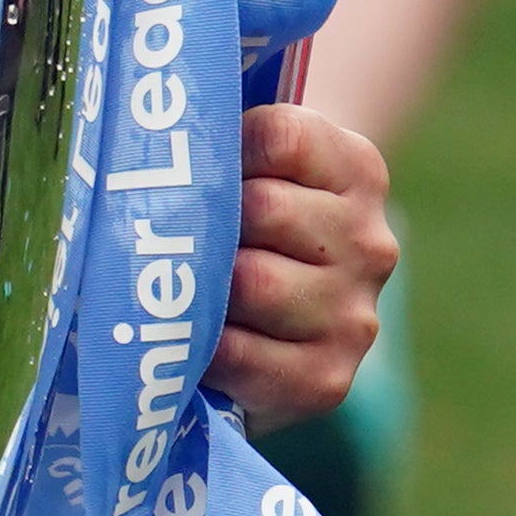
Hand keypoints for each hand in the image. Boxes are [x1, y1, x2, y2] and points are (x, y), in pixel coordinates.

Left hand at [207, 104, 397, 437]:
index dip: (225, 143)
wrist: (270, 313)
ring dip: (205, 283)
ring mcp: (355, 316)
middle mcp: (370, 244)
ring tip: (186, 281)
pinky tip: (194, 335)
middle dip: (207, 218)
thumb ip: (215, 139)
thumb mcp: (245, 157)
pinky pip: (239, 354)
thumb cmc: (238, 212)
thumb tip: (144, 147)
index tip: (200, 159)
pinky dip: (203, 343)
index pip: (282, 137)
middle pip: (263, 209)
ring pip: (252, 282)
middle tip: (178, 228)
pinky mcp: (326, 379)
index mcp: (357, 171)